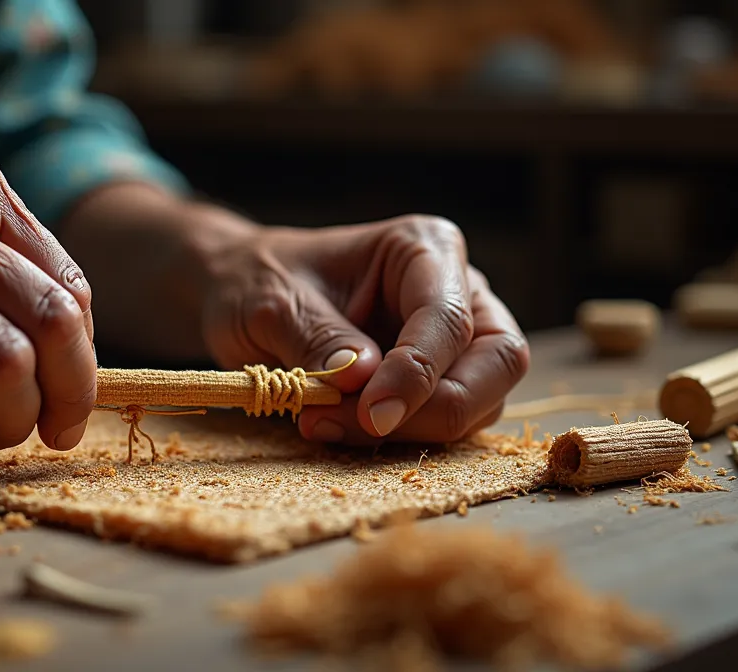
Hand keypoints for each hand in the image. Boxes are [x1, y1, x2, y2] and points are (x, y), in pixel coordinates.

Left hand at [201, 215, 528, 443]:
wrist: (240, 294)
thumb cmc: (258, 282)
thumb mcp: (272, 303)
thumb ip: (318, 339)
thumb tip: (364, 379)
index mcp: (424, 248)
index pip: (450, 317)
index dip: (419, 372)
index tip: (373, 413)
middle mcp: (455, 291)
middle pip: (497, 362)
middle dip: (438, 408)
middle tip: (366, 427)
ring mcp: (455, 341)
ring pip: (480, 402)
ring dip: (414, 431)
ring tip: (326, 424)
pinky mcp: (438, 383)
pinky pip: (447, 424)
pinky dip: (401, 440)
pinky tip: (338, 430)